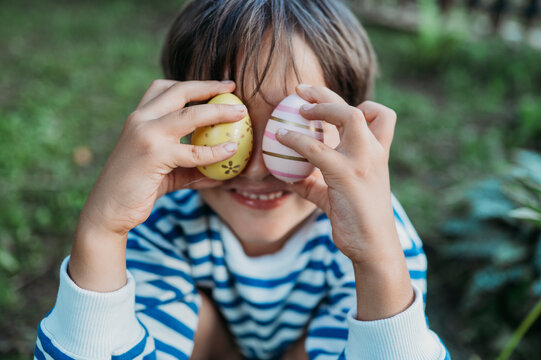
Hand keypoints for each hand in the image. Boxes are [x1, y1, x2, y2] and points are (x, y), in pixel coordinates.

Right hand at [79, 80, 245, 236]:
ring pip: (190, 115)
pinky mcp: (153, 154)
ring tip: (241, 113)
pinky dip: (215, 151)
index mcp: (139, 118)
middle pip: (180, 91)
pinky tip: (230, 151)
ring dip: (219, 112)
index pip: (164, 88)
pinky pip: (193, 151)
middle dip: (209, 86)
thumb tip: (221, 172)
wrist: (107, 210)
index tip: (217, 86)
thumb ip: (190, 166)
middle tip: (232, 88)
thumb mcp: (165, 172)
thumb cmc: (136, 189)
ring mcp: (146, 134)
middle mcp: (140, 119)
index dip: (192, 83)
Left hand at [276, 84, 412, 318]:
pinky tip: (281, 138)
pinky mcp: (347, 175)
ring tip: (297, 109)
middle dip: (327, 95)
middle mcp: (373, 152)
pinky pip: (317, 149)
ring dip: (319, 107)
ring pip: (346, 116)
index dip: (362, 105)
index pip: (381, 116)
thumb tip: (287, 176)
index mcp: (377, 154)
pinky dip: (296, 140)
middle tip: (300, 91)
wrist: (374, 246)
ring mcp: (364, 161)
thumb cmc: (356, 220)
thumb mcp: (335, 195)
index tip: (333, 107)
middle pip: (358, 109)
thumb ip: (314, 182)